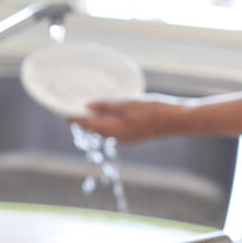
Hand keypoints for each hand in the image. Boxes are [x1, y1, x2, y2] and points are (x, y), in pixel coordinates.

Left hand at [68, 99, 183, 144]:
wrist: (176, 120)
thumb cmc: (153, 110)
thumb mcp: (127, 104)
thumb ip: (106, 106)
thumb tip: (88, 106)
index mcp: (114, 130)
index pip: (88, 126)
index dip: (76, 120)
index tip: (65, 115)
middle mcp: (118, 137)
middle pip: (96, 130)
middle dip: (85, 122)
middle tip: (76, 111)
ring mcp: (127, 138)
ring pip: (106, 131)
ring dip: (97, 123)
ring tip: (90, 113)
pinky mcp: (134, 136)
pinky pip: (116, 131)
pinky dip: (109, 124)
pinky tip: (109, 116)